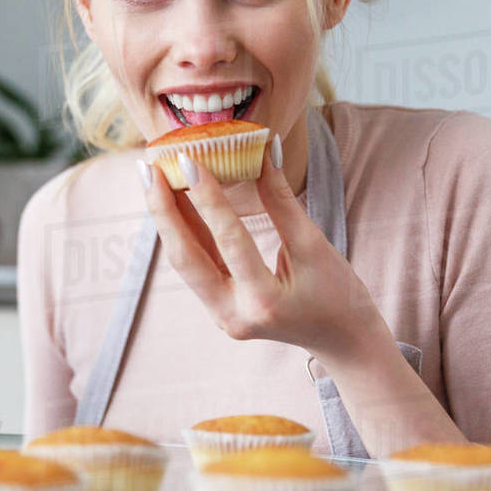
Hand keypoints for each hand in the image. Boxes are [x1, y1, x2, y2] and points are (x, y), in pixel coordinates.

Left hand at [139, 136, 387, 358]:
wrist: (341, 340)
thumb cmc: (338, 292)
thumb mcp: (314, 244)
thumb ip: (281, 200)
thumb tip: (264, 150)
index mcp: (264, 301)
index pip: (229, 240)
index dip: (208, 197)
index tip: (189, 159)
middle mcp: (234, 315)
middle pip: (186, 258)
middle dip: (163, 210)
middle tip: (148, 168)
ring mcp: (222, 316)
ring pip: (184, 262)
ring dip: (168, 219)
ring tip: (153, 177)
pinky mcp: (219, 309)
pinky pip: (196, 265)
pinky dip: (186, 231)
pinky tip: (174, 199)